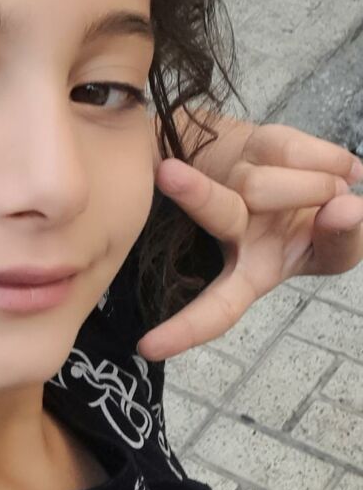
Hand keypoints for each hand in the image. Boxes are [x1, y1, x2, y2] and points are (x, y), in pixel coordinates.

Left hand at [137, 124, 362, 360]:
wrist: (318, 172)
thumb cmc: (317, 226)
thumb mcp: (334, 252)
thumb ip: (342, 241)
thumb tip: (344, 207)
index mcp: (248, 275)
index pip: (218, 310)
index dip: (186, 330)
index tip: (147, 347)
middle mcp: (231, 229)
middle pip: (218, 213)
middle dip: (195, 194)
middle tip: (169, 173)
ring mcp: (235, 180)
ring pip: (263, 182)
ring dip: (317, 186)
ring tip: (341, 187)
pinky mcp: (248, 142)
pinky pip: (290, 147)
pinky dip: (329, 159)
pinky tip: (344, 169)